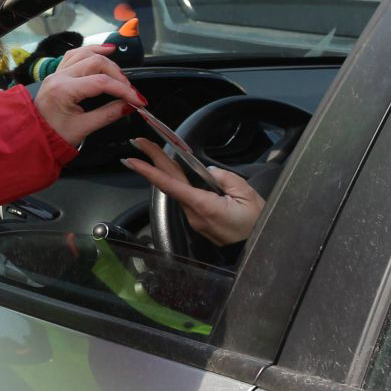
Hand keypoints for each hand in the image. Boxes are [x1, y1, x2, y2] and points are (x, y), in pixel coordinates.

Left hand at [31, 44, 143, 147]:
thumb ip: (108, 114)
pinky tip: (103, 52)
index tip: (138, 99)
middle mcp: (59, 76)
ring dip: (105, 58)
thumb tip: (129, 105)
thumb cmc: (55, 135)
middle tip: (129, 90)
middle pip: (94, 62)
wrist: (34, 136)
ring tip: (120, 69)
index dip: (123, 89)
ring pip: (84, 53)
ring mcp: (56, 72)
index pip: (101, 82)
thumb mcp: (83, 128)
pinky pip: (75, 55)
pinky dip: (90, 52)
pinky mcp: (57, 73)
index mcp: (63, 90)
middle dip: (116, 74)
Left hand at [121, 139, 266, 246]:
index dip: (149, 171)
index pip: (170, 185)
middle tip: (139, 143)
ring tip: (155, 152)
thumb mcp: (246, 195)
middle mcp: (194, 214)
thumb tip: (209, 171)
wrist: (257, 248)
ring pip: (176, 190)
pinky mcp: (198, 221)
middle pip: (169, 183)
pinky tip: (174, 171)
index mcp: (204, 206)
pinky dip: (177, 182)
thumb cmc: (255, 224)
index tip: (133, 159)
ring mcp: (194, 219)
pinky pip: (185, 197)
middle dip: (152, 161)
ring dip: (165, 170)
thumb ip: (226, 178)